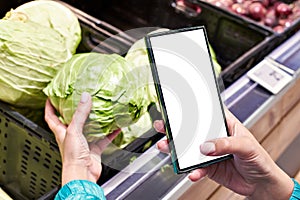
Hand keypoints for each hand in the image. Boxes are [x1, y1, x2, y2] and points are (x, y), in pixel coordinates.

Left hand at [45, 92, 120, 185]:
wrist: (82, 173)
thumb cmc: (72, 157)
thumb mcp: (74, 131)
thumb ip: (80, 114)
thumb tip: (85, 97)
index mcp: (61, 132)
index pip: (51, 117)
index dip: (50, 107)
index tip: (52, 97)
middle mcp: (72, 136)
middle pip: (72, 121)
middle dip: (76, 110)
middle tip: (81, 100)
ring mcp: (83, 143)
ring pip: (90, 128)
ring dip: (95, 120)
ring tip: (101, 110)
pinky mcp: (94, 149)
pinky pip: (103, 138)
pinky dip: (110, 133)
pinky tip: (116, 127)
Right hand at [154, 109, 293, 198]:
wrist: (261, 184)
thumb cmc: (259, 159)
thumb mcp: (247, 146)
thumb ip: (226, 144)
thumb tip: (207, 146)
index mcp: (225, 125)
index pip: (207, 113)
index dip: (192, 108)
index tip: (177, 105)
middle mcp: (214, 137)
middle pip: (191, 130)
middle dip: (176, 128)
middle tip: (163, 126)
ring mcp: (209, 152)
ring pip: (189, 149)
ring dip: (176, 149)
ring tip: (166, 147)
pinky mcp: (208, 167)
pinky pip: (196, 167)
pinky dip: (192, 171)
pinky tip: (192, 173)